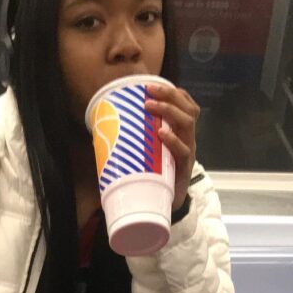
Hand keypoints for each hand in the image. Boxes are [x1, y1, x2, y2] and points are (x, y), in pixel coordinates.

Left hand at [145, 84, 200, 211]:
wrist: (164, 207)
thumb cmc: (154, 177)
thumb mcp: (148, 153)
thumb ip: (137, 141)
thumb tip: (104, 129)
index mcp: (181, 134)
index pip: (187, 106)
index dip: (175, 93)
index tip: (153, 85)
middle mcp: (188, 140)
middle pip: (188, 110)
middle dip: (170, 95)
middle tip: (149, 90)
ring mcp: (188, 154)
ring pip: (187, 125)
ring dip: (168, 111)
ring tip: (150, 105)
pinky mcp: (184, 170)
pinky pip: (183, 151)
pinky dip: (173, 140)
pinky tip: (162, 133)